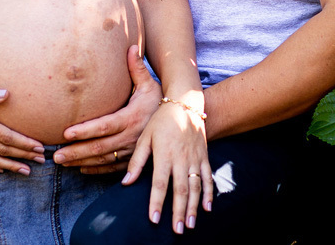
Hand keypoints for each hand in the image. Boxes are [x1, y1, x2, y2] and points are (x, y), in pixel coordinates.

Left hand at [54, 45, 161, 172]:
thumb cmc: (160, 100)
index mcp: (132, 118)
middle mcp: (131, 137)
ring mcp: (132, 151)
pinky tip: (82, 169)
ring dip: (82, 162)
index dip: (85, 131)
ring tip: (63, 163)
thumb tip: (131, 46)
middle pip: (100, 147)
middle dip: (76, 152)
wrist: (180, 123)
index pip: (104, 126)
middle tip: (56, 155)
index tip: (66, 133)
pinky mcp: (134, 160)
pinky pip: (113, 168)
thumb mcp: (150, 84)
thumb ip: (137, 68)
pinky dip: (96, 170)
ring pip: (104, 160)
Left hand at [122, 80, 211, 232]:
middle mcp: (181, 158)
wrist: (185, 102)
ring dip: (193, 207)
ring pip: (196, 186)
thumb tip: (125, 183)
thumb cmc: (161, 120)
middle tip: (177, 230)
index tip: (154, 219)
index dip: (157, 202)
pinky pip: (208, 177)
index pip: (160, 183)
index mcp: (164, 154)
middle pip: (180, 189)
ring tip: (190, 224)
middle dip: (178, 211)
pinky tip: (207, 208)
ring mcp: (195, 158)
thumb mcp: (145, 136)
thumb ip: (137, 160)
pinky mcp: (204, 156)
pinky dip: (209, 193)